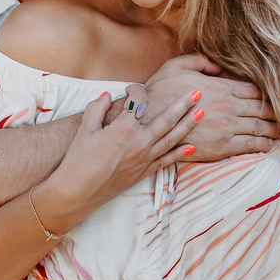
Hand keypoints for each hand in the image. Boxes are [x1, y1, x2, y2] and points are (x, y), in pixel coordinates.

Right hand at [33, 86, 203, 231]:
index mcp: (124, 128)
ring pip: (172, 138)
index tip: (132, 88)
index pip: (139, 101)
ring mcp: (144, 159)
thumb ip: (97, 108)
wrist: (78, 191)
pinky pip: (167, 160)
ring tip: (201, 112)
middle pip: (166, 119)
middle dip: (183, 104)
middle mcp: (139, 142)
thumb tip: (108, 96)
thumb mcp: (85, 129)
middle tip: (197, 92)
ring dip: (188, 124)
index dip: (137, 89)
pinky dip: (181, 153)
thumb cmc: (78, 160)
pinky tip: (193, 146)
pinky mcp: (144, 172)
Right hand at [137, 55, 279, 161]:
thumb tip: (217, 66)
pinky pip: (250, 145)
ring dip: (275, 129)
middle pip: (262, 108)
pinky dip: (264, 145)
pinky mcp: (222, 146)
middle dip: (277, 112)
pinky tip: (271, 146)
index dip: (267, 94)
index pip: (253, 90)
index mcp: (221, 86)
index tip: (276, 97)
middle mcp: (229, 106)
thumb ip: (200, 61)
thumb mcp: (177, 65)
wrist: (148, 121)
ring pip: (260, 127)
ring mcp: (227, 127)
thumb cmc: (160, 92)